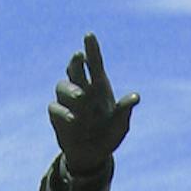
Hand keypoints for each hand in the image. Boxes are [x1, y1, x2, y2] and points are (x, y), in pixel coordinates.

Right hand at [49, 32, 138, 180]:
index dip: (92, 48)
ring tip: (82, 98)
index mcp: (100, 87)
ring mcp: (68, 101)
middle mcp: (83, 89)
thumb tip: (136, 97)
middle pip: (75, 68)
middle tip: (79, 56)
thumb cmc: (109, 136)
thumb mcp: (120, 125)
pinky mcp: (58, 115)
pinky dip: (64, 112)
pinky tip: (74, 120)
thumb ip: (124, 110)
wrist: (93, 155)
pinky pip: (55, 107)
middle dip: (76, 61)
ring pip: (62, 85)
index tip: (89, 35)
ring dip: (71, 89)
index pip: (94, 63)